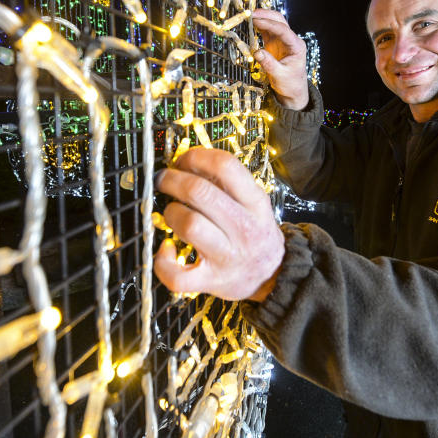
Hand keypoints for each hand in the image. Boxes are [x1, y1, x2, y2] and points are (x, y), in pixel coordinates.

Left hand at [154, 148, 284, 301]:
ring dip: (170, 213)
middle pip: (199, 192)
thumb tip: (188, 162)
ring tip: (171, 212)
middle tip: (164, 180)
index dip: (196, 157)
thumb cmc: (255, 234)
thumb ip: (228, 184)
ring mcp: (226, 256)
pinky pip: (178, 275)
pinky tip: (166, 249)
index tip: (183, 160)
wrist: (273, 276)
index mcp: (255, 203)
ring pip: (189, 224)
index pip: (226, 166)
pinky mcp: (211, 281)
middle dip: (172, 180)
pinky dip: (163, 262)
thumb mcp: (254, 204)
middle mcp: (243, 227)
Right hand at [252, 9, 308, 109]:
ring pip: (273, 22)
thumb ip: (269, 64)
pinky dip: (259, 26)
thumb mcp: (279, 76)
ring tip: (248, 16)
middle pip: (279, 21)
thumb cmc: (290, 84)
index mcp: (297, 46)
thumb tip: (257, 52)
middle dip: (265, 15)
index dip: (269, 24)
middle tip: (250, 14)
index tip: (256, 21)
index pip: (283, 30)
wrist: (293, 90)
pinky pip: (267, 30)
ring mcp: (283, 40)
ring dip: (262, 18)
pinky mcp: (275, 43)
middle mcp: (291, 40)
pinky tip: (250, 24)